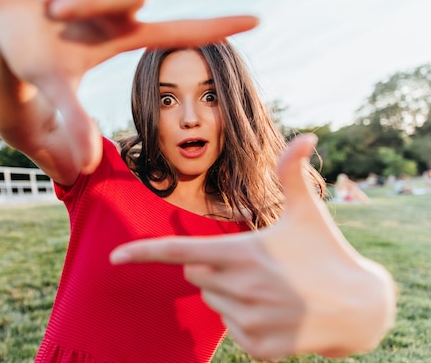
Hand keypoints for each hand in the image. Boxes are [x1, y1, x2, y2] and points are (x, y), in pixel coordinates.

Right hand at [0, 0, 257, 172]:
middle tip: (54, 13)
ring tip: (43, 1)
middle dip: (91, 0)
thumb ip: (73, 122)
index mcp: (125, 35)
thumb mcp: (54, 87)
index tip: (256, 22)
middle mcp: (122, 5)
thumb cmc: (30, 60)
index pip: (181, 29)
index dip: (216, 26)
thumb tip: (86, 168)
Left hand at [110, 134, 396, 360]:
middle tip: (253, 264)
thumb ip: (294, 173)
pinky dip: (246, 321)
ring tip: (271, 289)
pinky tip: (277, 313)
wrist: (362, 309)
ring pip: (213, 302)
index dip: (143, 253)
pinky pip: (232, 329)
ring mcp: (251, 323)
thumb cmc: (328, 252)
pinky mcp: (261, 348)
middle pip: (195, 275)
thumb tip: (307, 135)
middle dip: (212, 266)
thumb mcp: (308, 212)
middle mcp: (241, 290)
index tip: (114, 257)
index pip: (180, 252)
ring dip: (230, 294)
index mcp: (243, 253)